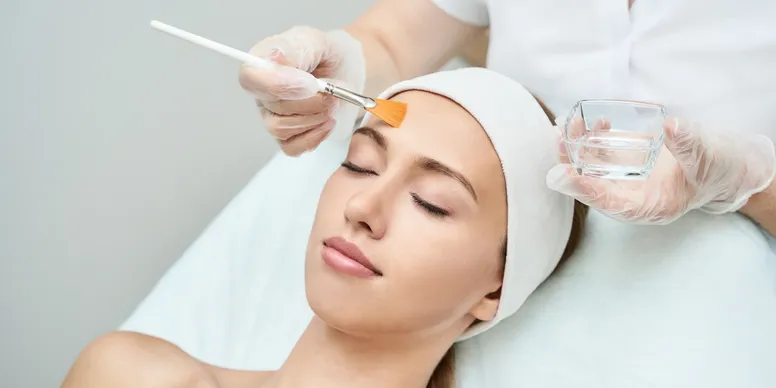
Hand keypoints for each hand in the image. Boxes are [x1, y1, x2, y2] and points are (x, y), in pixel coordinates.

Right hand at [238, 27, 365, 155]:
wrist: (350, 74)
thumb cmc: (330, 56)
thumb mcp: (317, 41)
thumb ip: (296, 49)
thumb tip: (275, 60)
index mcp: (262, 63)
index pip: (250, 78)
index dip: (278, 85)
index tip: (311, 83)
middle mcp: (263, 92)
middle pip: (272, 107)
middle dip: (310, 102)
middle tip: (332, 93)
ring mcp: (273, 116)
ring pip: (281, 129)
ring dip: (314, 118)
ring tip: (333, 104)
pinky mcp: (288, 136)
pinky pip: (292, 147)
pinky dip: (315, 136)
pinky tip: (327, 122)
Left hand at [546, 118, 775, 224]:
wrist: (726, 163)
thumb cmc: (719, 168)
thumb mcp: (707, 157)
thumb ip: (687, 144)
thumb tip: (670, 126)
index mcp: (651, 206)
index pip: (611, 203)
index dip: (585, 190)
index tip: (564, 175)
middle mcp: (633, 195)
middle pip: (592, 185)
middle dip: (571, 164)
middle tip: (557, 139)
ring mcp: (628, 177)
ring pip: (592, 167)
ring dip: (575, 147)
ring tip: (564, 124)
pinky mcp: (628, 160)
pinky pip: (603, 153)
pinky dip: (592, 137)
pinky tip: (591, 121)